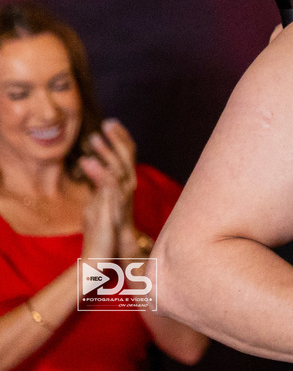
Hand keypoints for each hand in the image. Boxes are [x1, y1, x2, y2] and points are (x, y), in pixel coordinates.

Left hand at [78, 119, 138, 259]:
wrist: (109, 248)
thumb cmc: (103, 225)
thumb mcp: (99, 198)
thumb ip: (98, 182)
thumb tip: (90, 166)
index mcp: (125, 182)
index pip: (127, 154)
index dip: (121, 138)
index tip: (111, 123)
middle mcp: (128, 185)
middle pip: (129, 155)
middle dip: (118, 137)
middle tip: (107, 122)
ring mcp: (124, 195)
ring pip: (120, 166)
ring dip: (106, 150)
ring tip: (93, 138)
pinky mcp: (115, 204)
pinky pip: (108, 183)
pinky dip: (97, 171)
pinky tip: (86, 161)